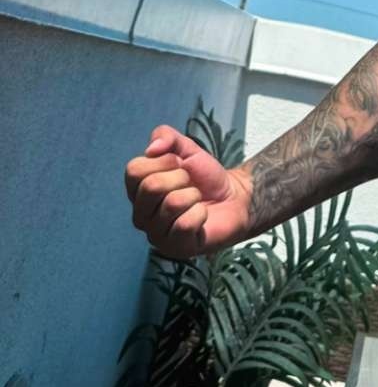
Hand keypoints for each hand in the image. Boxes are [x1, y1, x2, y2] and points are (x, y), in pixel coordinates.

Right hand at [124, 126, 251, 259]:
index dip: (163, 161)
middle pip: (151, 186)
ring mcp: (156, 235)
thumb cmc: (205, 177)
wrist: (234, 197)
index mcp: (137, 191)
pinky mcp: (175, 249)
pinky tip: (201, 217)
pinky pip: (186, 224)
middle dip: (180, 178)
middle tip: (189, 184)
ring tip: (196, 200)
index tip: (178, 165)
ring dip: (193, 196)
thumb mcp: (186, 148)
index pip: (134, 170)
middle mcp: (140, 215)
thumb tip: (152, 148)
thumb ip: (166, 137)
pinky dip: (201, 214)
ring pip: (172, 204)